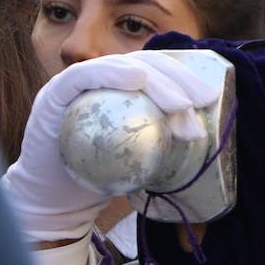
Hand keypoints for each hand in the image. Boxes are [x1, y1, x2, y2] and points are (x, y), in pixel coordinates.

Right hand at [1, 52, 221, 242]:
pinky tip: (136, 79)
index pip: (157, 69)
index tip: (210, 97)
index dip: (185, 76)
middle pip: (144, 63)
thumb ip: (164, 133)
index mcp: (120, 86)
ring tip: (181, 105)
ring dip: (156, 82)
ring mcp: (74, 84)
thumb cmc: (104, 177)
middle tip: (203, 101)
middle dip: (178, 79)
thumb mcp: (143, 151)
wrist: (58, 201)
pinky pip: (82, 76)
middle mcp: (98, 78)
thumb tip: (203, 129)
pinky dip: (112, 73)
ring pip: (121, 66)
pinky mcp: (54, 95)